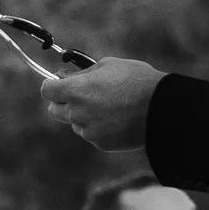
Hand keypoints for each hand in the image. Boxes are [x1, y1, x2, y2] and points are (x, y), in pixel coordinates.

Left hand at [41, 58, 163, 151]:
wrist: (162, 108)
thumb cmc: (136, 80)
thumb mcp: (107, 65)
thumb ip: (81, 73)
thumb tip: (64, 76)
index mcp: (75, 91)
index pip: (46, 90)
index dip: (52, 85)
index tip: (60, 82)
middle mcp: (76, 113)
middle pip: (54, 110)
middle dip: (63, 102)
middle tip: (82, 94)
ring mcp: (88, 131)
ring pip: (75, 123)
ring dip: (83, 115)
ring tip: (109, 106)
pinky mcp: (101, 144)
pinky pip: (92, 134)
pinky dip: (99, 127)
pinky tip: (118, 119)